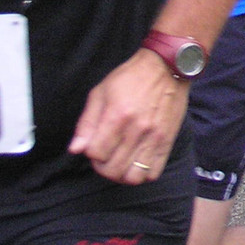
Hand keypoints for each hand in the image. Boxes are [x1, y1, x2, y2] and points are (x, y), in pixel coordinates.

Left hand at [68, 50, 188, 184]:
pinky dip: (143, 174)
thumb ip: (86, 123)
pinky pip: (154, 172)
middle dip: (103, 167)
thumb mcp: (100, 93)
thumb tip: (76, 149)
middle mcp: (136, 130)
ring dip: (122, 174)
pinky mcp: (168, 140)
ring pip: (133, 177)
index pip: (95, 154)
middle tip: (105, 156)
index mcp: (116, 116)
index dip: (91, 153)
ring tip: (121, 162)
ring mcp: (154, 137)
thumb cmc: (131, 78)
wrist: (167, 67)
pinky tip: (138, 161)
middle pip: (112, 169)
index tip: (95, 145)